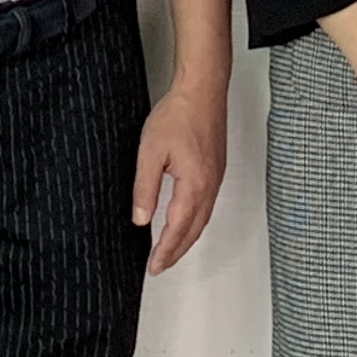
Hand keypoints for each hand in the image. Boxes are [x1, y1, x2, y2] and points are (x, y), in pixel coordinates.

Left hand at [132, 77, 227, 273]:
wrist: (203, 89)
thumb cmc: (179, 113)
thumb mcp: (151, 151)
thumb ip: (145, 188)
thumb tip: (140, 219)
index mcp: (194, 185)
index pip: (177, 229)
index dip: (164, 251)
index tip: (153, 267)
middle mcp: (209, 186)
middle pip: (194, 231)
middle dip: (176, 252)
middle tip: (160, 266)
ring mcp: (216, 178)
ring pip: (202, 219)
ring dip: (186, 238)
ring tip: (170, 250)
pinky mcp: (216, 169)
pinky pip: (207, 205)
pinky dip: (195, 221)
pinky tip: (185, 220)